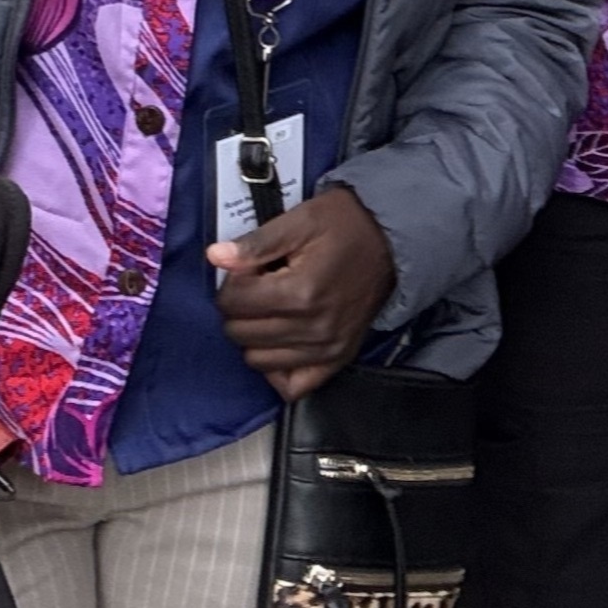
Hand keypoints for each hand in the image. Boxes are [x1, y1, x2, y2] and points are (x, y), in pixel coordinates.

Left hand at [211, 183, 396, 399]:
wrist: (391, 240)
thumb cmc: (345, 225)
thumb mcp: (299, 220)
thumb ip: (255, 243)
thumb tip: (215, 257)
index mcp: (301, 292)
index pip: (233, 302)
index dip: (232, 281)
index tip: (249, 268)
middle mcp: (313, 328)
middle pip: (240, 332)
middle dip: (239, 307)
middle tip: (258, 286)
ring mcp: (326, 348)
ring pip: (257, 360)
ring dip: (253, 336)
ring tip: (270, 310)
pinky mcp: (337, 359)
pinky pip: (292, 386)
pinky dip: (277, 370)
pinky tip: (278, 345)